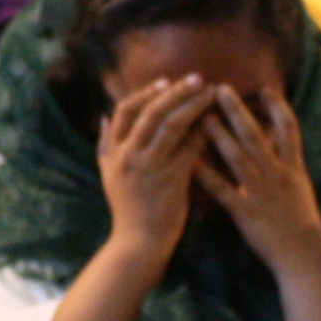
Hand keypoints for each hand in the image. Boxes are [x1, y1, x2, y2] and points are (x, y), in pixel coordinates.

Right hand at [98, 76, 216, 264]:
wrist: (139, 243)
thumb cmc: (127, 209)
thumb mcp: (107, 175)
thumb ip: (104, 145)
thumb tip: (103, 117)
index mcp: (113, 152)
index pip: (124, 110)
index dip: (145, 92)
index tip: (165, 81)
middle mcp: (129, 156)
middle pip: (151, 112)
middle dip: (176, 92)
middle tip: (198, 78)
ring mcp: (150, 167)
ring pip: (172, 125)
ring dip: (194, 105)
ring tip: (211, 93)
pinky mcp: (172, 179)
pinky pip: (190, 147)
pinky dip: (204, 132)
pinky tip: (217, 122)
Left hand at [197, 85, 320, 280]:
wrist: (303, 254)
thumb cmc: (300, 221)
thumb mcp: (300, 185)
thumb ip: (287, 161)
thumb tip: (277, 138)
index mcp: (292, 166)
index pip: (289, 128)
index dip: (277, 106)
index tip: (263, 87)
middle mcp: (277, 173)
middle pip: (256, 135)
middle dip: (238, 110)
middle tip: (220, 88)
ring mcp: (261, 191)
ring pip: (238, 157)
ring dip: (219, 135)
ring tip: (201, 116)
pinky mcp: (247, 211)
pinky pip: (223, 190)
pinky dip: (206, 176)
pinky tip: (190, 162)